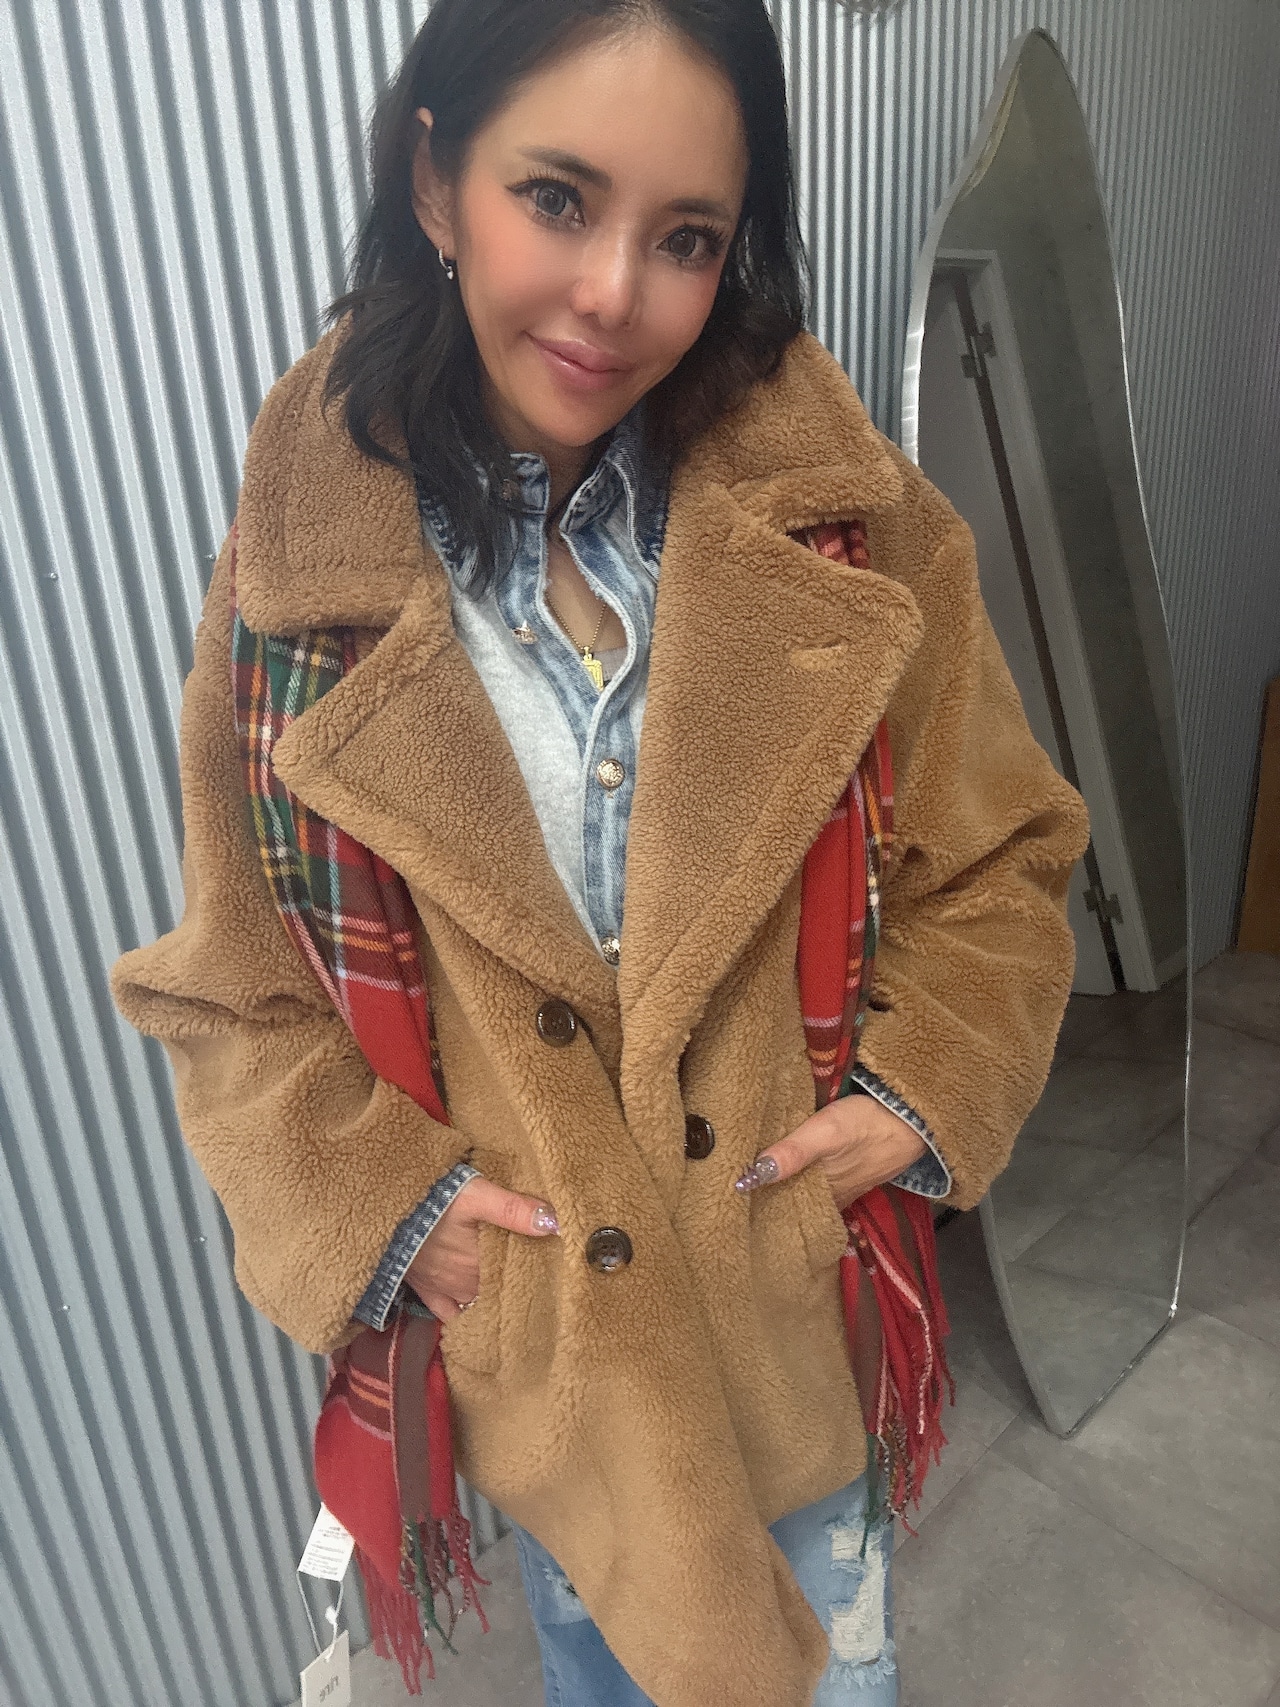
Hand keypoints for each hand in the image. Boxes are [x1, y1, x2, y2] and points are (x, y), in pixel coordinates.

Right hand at [405, 1177, 558, 1319]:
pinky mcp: (427, 1290)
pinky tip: (476, 1314)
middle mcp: (469, 1282)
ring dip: (494, 1295)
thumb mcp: (476, 1195)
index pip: (519, 1272)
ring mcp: (447, 1289)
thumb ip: (514, 1209)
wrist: (386, 1213)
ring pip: (479, 1300)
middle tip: (537, 1278)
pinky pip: (449, 1313)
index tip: (553, 1268)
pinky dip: (464, 1315)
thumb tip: (555, 1224)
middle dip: (516, 1282)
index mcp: (484, 1262)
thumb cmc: (433, 1201)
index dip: (536, 1270)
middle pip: (500, 1285)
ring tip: (512, 1290)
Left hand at [733, 1095, 927, 1212]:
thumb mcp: (826, 1131)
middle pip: (788, 1203)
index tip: (723, 1206)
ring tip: (744, 1185)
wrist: (913, 1118)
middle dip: (762, 1201)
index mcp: (818, 1193)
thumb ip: (792, 1153)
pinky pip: (816, 1184)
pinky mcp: (847, 1174)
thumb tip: (748, 1180)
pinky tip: (783, 1173)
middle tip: (725, 1196)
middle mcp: (827, 1197)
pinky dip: (799, 1181)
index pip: (776, 1209)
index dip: (752, 1208)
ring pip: (801, 1194)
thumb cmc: (867, 1124)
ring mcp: (839, 1187)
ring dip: (779, 1191)